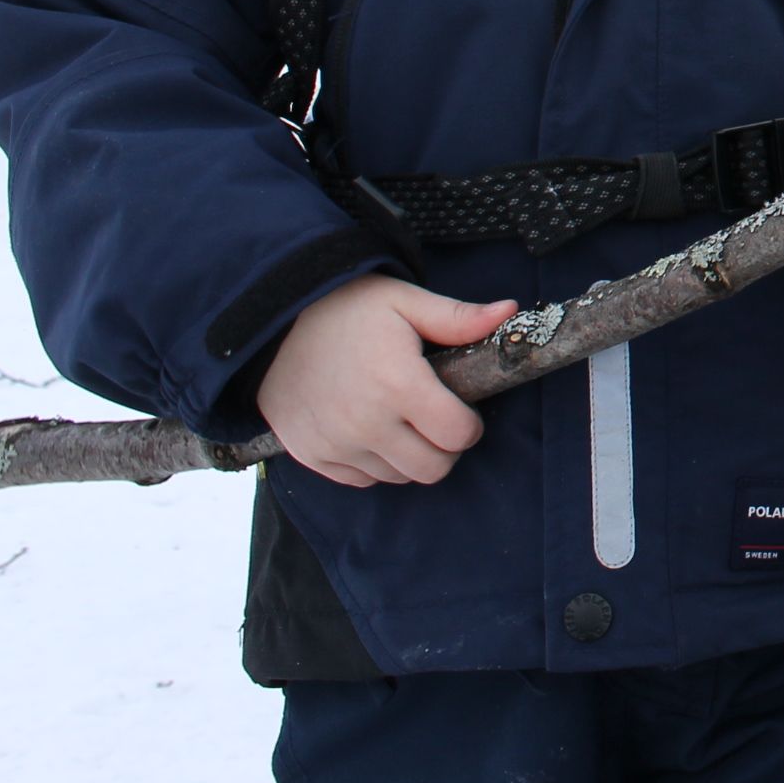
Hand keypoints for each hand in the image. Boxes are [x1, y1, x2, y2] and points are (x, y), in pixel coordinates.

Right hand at [256, 275, 516, 488]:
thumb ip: (458, 318)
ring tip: (400, 419)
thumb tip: (510, 312)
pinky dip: (374, 463)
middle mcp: (366, 422)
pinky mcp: (312, 456)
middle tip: (436, 419)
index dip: (469, 424)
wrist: (272, 324)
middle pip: (432, 468)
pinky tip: (370, 429)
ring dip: (409, 456)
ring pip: (398, 477)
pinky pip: (361, 480)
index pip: (458, 434)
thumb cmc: (346, 309)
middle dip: (445, 447)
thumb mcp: (405, 302)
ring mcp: (336, 444)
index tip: (460, 409)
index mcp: (398, 384)